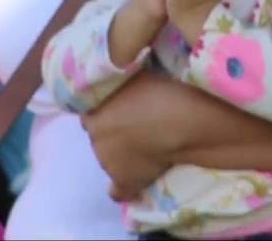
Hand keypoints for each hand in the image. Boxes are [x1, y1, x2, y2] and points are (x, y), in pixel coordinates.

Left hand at [81, 71, 188, 201]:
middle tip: (137, 125)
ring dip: (120, 153)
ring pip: (109, 159)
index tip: (123, 108)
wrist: (180, 123)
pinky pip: (117, 192)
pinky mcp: (127, 182)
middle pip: (99, 137)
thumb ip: (116, 88)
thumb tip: (115, 88)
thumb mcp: (131, 79)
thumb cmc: (159, 93)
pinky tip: (133, 187)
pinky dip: (123, 189)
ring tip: (146, 146)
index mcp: (94, 116)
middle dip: (113, 131)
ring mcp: (109, 165)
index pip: (91, 115)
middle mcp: (96, 142)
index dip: (107, 111)